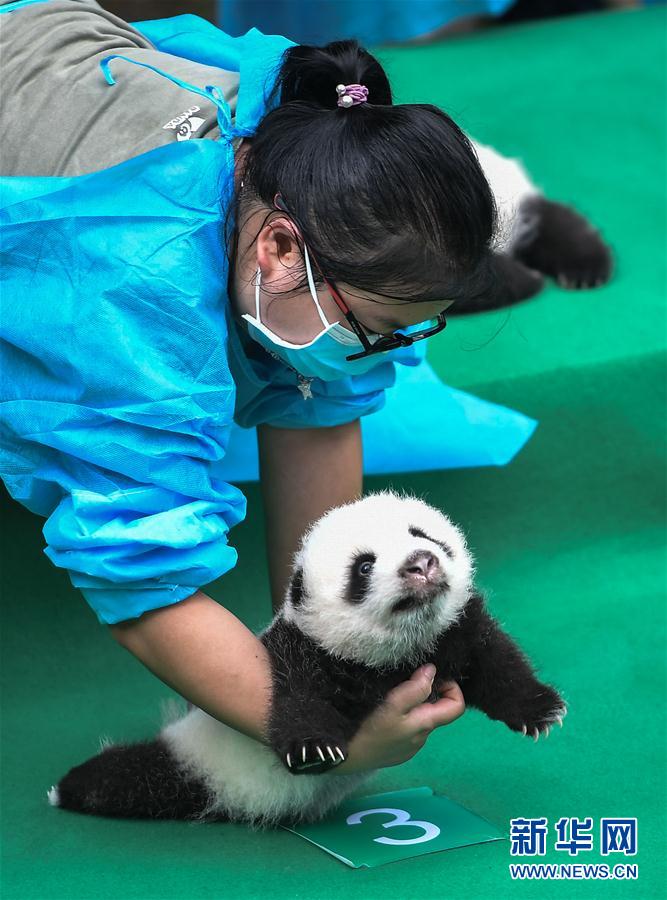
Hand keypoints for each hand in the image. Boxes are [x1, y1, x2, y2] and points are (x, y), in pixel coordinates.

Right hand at [332, 665, 464, 774]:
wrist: (343, 759)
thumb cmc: (369, 729)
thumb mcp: (392, 705)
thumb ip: (415, 689)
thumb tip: (432, 672)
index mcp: (426, 724)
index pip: (457, 707)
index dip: (451, 688)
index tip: (432, 676)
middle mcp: (422, 738)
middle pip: (436, 711)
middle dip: (427, 693)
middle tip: (405, 680)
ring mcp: (409, 747)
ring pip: (420, 720)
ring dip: (412, 705)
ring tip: (391, 695)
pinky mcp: (396, 751)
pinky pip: (407, 729)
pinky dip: (402, 717)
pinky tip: (383, 715)